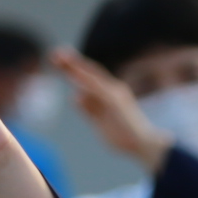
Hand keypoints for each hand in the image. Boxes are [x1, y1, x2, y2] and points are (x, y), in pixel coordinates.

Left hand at [51, 47, 169, 170]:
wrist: (143, 144)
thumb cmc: (124, 136)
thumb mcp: (101, 122)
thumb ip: (90, 109)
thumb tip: (76, 97)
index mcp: (110, 94)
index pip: (89, 77)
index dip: (74, 68)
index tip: (59, 59)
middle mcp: (112, 90)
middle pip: (89, 72)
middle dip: (72, 63)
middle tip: (54, 54)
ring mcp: (114, 94)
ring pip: (92, 76)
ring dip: (75, 67)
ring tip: (59, 59)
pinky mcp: (114, 101)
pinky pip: (97, 87)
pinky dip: (85, 79)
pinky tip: (73, 74)